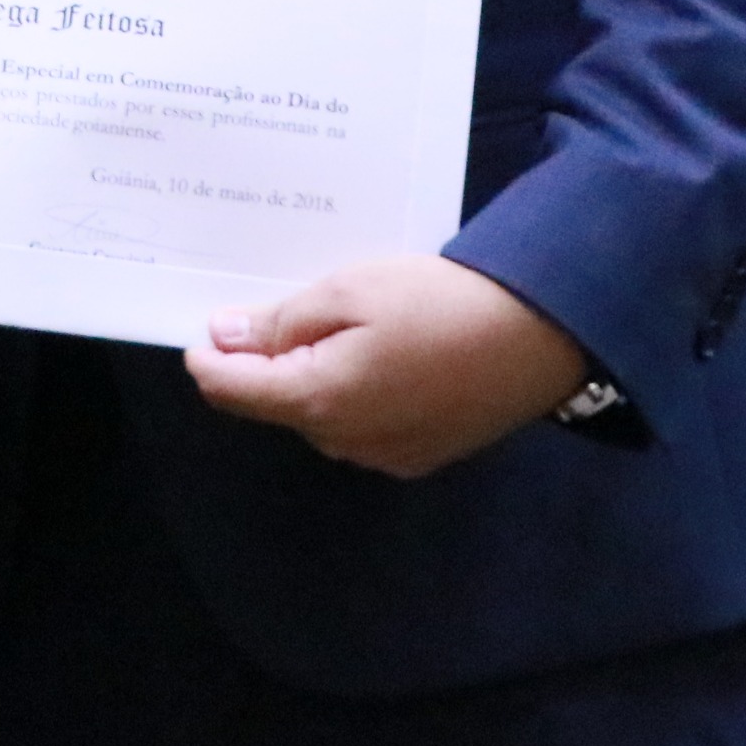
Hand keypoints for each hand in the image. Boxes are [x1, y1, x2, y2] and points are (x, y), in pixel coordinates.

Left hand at [182, 254, 592, 478]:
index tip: (202, 328)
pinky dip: (357, 393)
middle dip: (271, 361)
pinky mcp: (422, 455)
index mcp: (318, 401)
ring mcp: (386, 456)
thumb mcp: (349, 290)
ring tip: (349, 325)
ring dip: (317, 377)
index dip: (209, 359)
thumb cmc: (440, 302)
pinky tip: (388, 354)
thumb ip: (281, 321)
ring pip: (322, 416)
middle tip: (290, 305)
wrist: (543, 334)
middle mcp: (346, 442)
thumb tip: (224, 338)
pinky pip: (364, 425)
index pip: (233, 391)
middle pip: (279, 403)